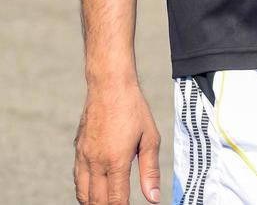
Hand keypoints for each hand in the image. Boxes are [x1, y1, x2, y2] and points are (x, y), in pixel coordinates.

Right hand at [74, 83, 160, 204]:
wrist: (109, 87)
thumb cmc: (134, 110)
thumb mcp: (150, 138)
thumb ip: (150, 170)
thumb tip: (154, 198)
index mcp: (116, 161)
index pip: (116, 201)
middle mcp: (96, 163)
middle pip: (97, 202)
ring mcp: (84, 158)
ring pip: (83, 195)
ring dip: (94, 204)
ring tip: (108, 203)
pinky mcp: (78, 152)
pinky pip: (78, 181)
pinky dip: (85, 192)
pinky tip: (94, 193)